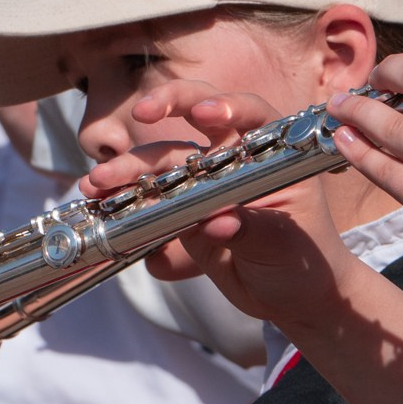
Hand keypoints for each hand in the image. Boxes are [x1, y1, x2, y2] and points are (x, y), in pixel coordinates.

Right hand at [79, 82, 357, 326]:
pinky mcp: (180, 213)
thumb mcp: (286, 246)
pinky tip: (101, 210)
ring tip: (98, 184)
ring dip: (129, 169)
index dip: (228, 106)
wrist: (291, 298)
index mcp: (271, 154)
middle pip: (196, 118)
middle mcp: (233, 159)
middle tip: (140, 112)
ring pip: (162, 163)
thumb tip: (217, 223)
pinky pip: (148, 202)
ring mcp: (203, 184)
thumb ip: (253, 230)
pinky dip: (123, 205)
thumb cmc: (304, 260)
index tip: (204, 114)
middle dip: (166, 107)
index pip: (252, 114)